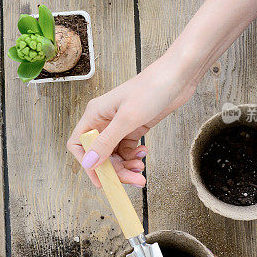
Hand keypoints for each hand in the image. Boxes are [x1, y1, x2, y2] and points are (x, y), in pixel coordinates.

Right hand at [67, 53, 196, 186]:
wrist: (177, 76)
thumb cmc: (151, 88)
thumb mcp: (127, 119)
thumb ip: (106, 142)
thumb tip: (88, 163)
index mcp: (95, 114)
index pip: (79, 144)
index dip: (87, 164)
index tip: (102, 180)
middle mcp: (104, 120)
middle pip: (100, 154)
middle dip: (114, 169)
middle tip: (132, 179)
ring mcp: (119, 124)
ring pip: (115, 154)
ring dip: (126, 165)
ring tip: (140, 168)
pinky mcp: (134, 127)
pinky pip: (127, 149)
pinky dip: (134, 156)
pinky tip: (144, 153)